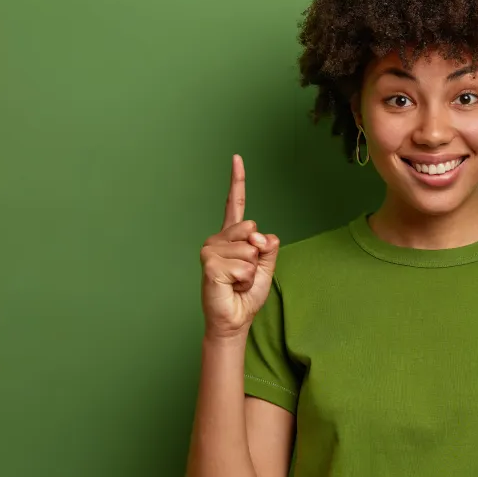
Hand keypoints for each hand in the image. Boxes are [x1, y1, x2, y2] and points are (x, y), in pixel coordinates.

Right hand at [199, 154, 279, 339]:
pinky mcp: (209, 265)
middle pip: (251, 229)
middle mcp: (218, 239)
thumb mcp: (266, 266)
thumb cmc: (247, 293)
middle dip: (257, 253)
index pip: (235, 203)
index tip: (237, 158)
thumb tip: (259, 236)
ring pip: (249, 250)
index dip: (237, 180)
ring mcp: (211, 250)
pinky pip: (243, 266)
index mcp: (233, 236)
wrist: (235, 319)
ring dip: (251, 271)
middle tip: (245, 272)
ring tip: (237, 281)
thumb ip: (268, 247)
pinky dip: (245, 279)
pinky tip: (231, 286)